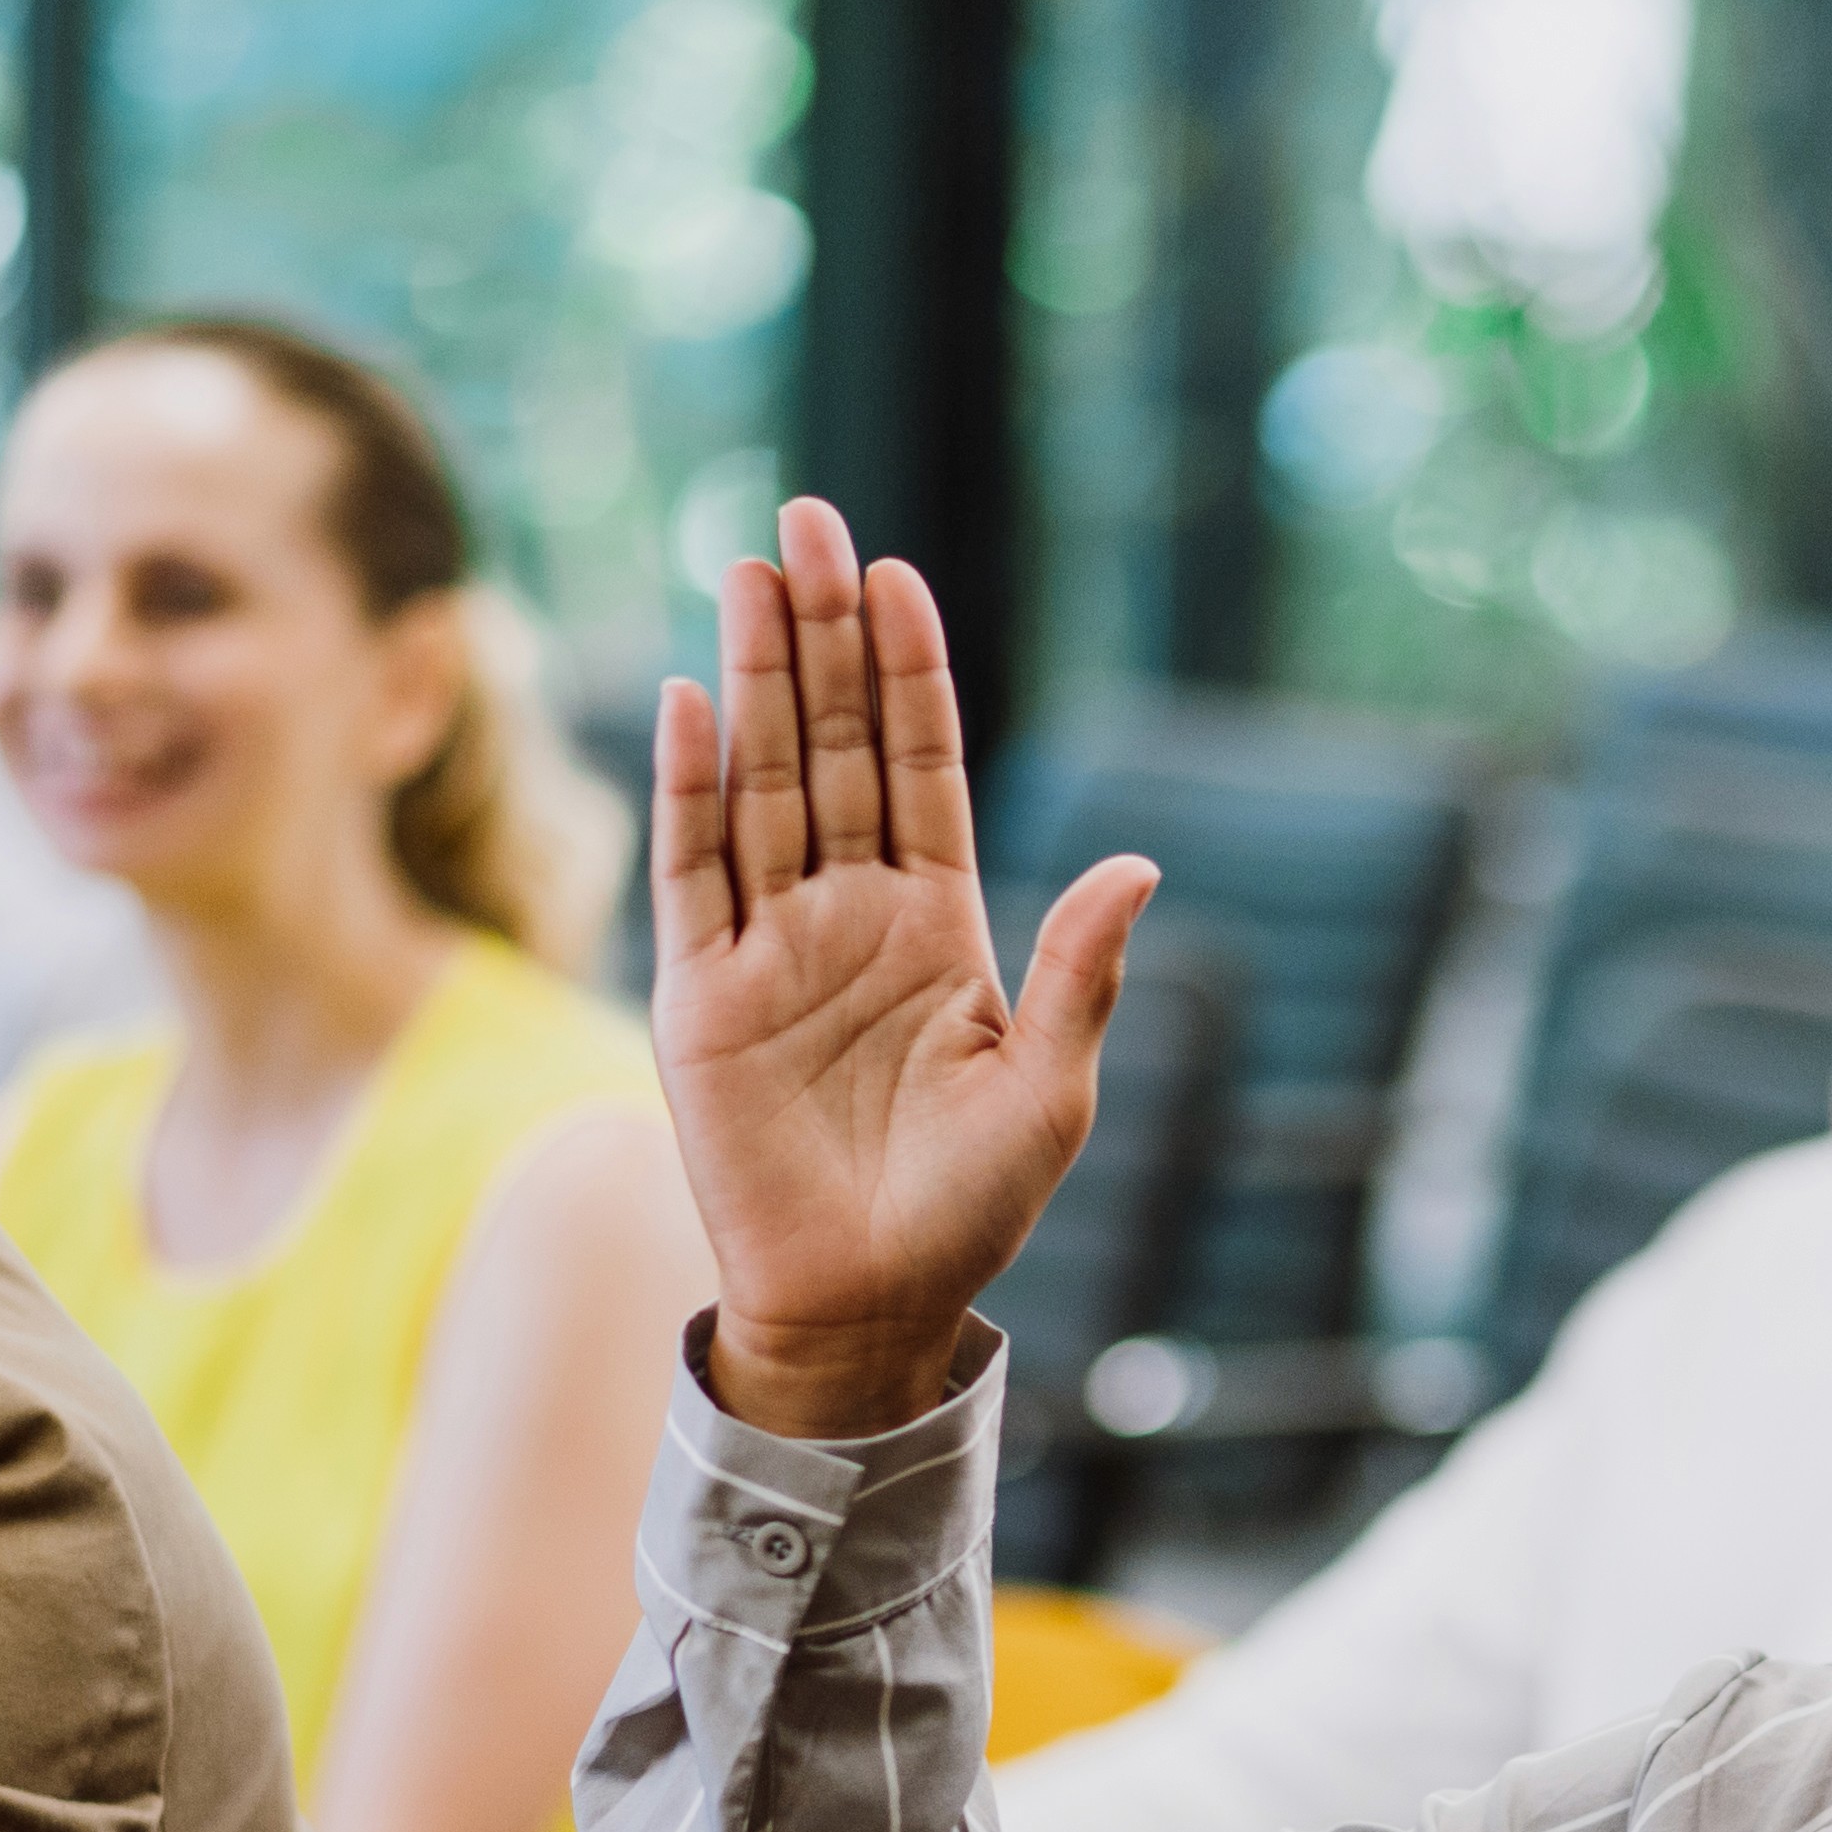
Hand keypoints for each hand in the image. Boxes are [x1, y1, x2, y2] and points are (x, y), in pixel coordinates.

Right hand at [651, 499, 1155, 1437]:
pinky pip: (691, 874)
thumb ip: (1082, 973)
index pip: (920, 767)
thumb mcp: (1049, 1090)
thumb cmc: (969, 1214)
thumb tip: (1140, 864)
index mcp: (938, 926)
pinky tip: (692, 703)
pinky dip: (692, 789)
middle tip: (809, 520)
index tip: (896, 575)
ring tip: (750, 568)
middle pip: (832, 746)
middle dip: (822, 635)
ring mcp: (768, 949)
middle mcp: (848, 917)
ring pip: (761, 782)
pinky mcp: (699, 999)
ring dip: (755, 677)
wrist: (868, 1311)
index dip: (908, 673)